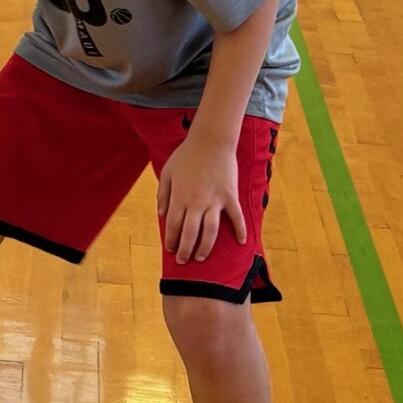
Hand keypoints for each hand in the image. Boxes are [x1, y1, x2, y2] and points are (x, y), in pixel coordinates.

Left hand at [156, 131, 245, 263]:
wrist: (211, 141)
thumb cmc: (186, 155)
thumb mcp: (167, 172)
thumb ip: (163, 194)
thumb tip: (161, 214)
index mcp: (179, 197)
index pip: (172, 226)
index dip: (170, 240)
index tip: (169, 249)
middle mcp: (196, 203)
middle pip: (189, 234)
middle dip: (185, 250)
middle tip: (183, 261)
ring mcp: (214, 201)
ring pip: (210, 232)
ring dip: (205, 247)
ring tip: (201, 257)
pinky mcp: (230, 197)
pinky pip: (236, 217)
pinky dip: (239, 230)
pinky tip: (241, 242)